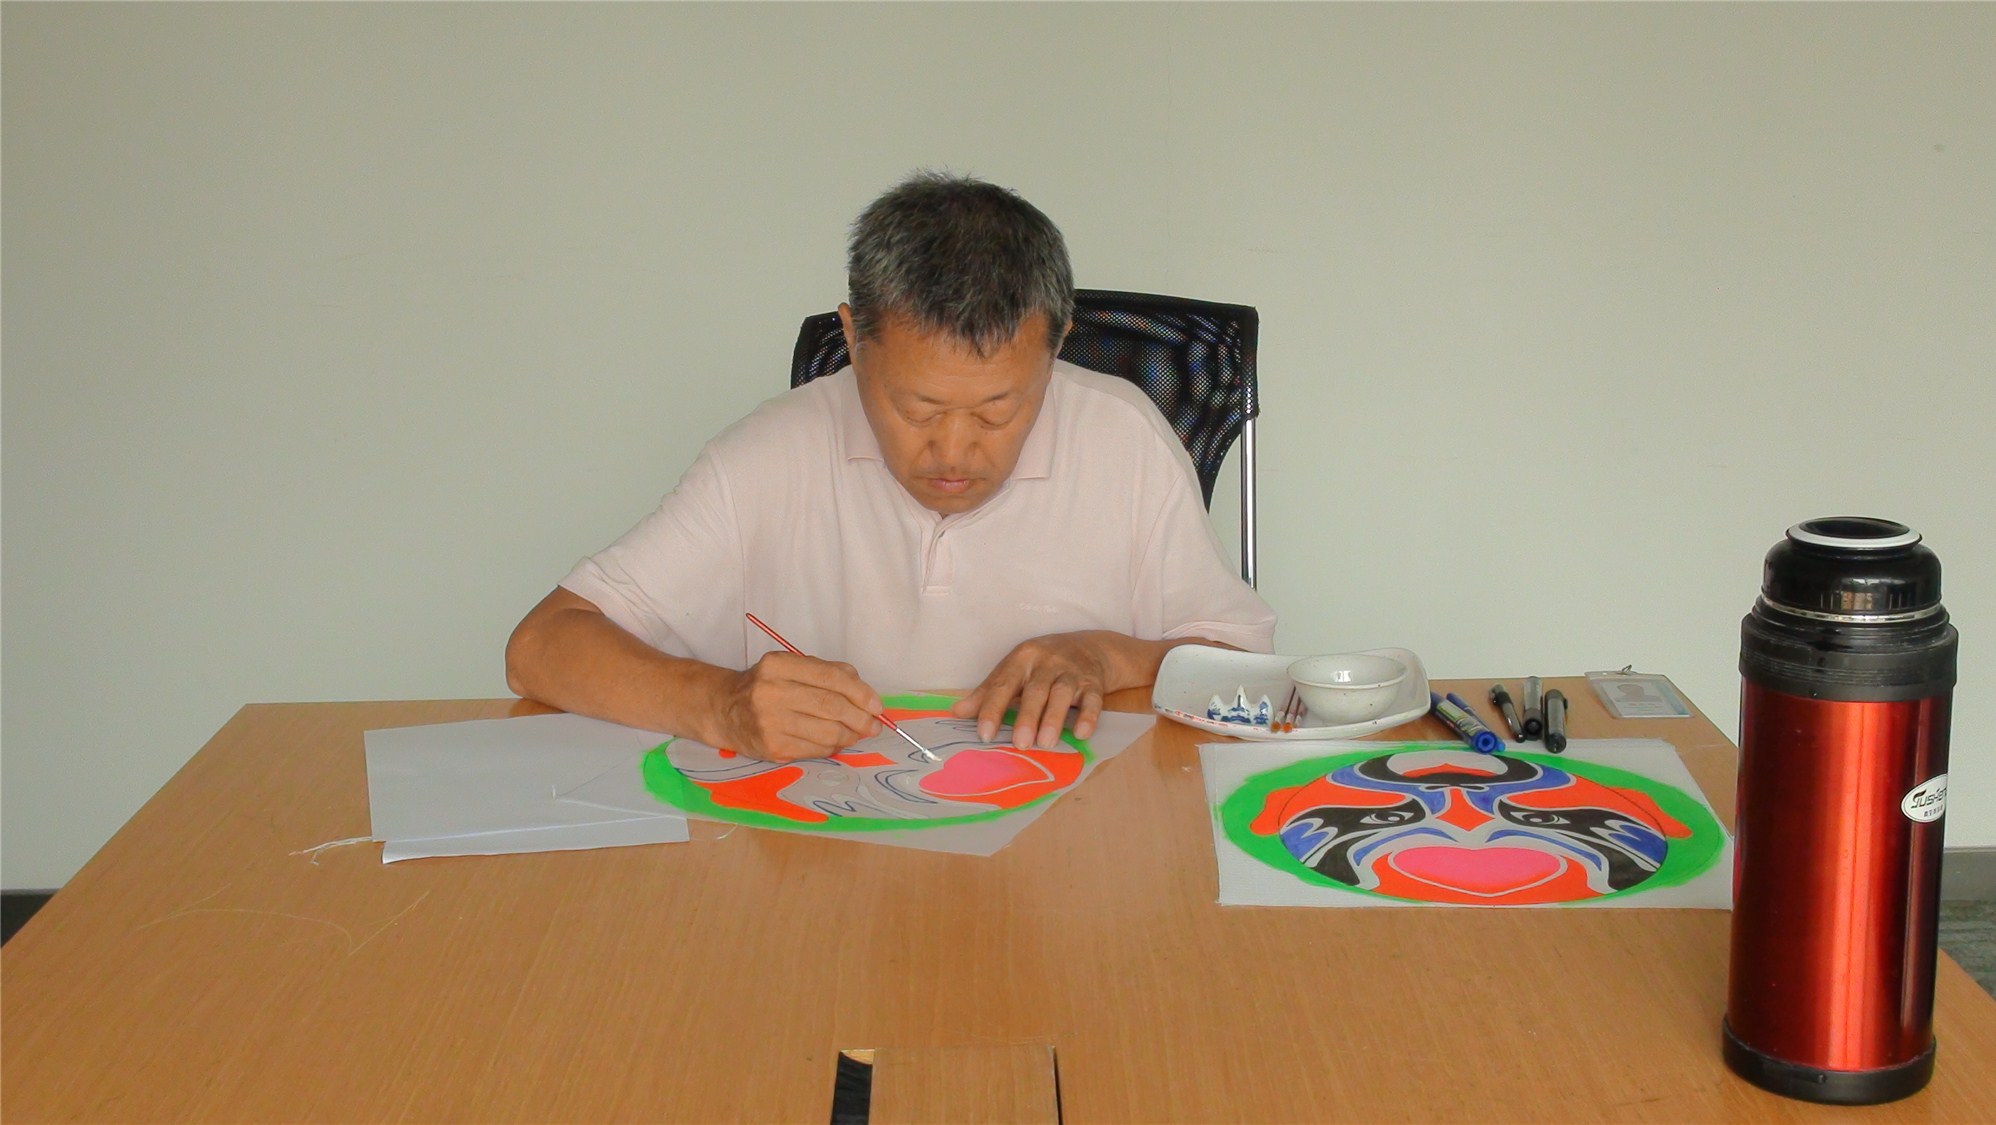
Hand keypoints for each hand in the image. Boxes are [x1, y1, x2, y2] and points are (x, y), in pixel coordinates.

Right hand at [716, 652, 882, 760]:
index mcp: (779, 665)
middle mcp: (771, 692)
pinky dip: (832, 747)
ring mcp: (769, 722)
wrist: (723, 710)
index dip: (860, 693)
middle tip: (873, 725)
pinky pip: (814, 750)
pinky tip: (834, 742)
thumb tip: (865, 695)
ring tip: (856, 734)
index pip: (831, 678)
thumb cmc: (766, 685)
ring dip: (849, 736)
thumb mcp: (790, 667)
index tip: (877, 706)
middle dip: (860, 718)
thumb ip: (827, 672)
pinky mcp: (771, 747)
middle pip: (831, 706)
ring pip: (826, 732)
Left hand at [951, 632, 1112, 749]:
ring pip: (1062, 693)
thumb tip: (957, 712)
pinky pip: (1093, 699)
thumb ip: (988, 692)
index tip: (984, 734)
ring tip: (1046, 743)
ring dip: (1054, 718)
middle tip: (1019, 744)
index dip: (992, 709)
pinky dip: (1088, 716)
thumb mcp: (1014, 670)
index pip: (1003, 684)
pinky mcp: (1094, 683)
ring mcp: (1072, 672)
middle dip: (1027, 717)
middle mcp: (1046, 662)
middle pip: (1035, 690)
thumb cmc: (1043, 663)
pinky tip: (1081, 734)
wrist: (1091, 647)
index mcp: (1022, 659)